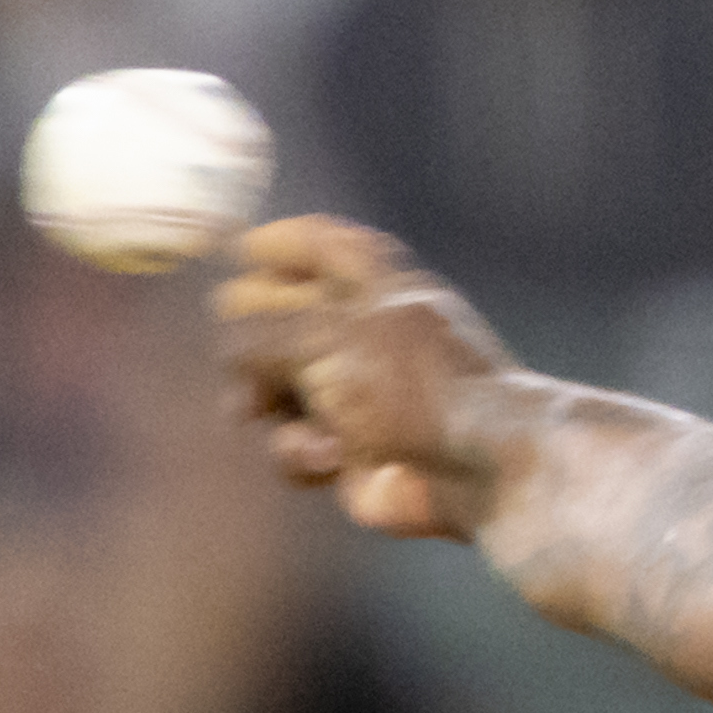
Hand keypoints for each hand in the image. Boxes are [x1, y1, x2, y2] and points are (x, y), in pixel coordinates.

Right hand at [213, 216, 523, 539]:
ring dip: (265, 401)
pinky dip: (300, 451)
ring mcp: (362, 399)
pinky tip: (329, 459)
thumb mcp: (328, 338)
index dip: (286, 242)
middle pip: (284, 323)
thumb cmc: (417, 388)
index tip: (246, 249)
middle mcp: (373, 339)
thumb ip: (263, 327)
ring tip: (261, 410)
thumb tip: (230, 342)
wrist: (483, 470)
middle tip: (239, 361)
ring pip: (276, 390)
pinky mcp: (354, 453)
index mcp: (383, 289)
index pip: (330, 248)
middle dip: (249, 343)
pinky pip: (294, 447)